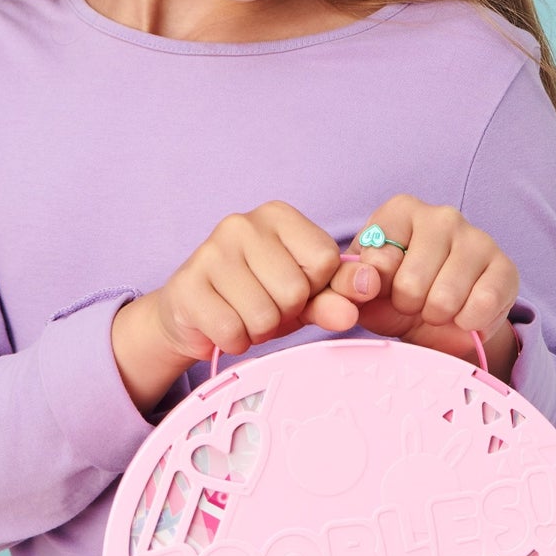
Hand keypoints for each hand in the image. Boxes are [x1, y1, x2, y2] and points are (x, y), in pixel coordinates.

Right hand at [149, 200, 380, 363]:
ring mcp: (210, 251)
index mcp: (278, 216)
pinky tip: (223, 326)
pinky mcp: (187, 285)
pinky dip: (234, 340)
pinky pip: (232, 330)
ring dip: (259, 330)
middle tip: (264, 306)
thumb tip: (368, 288)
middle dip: (285, 312)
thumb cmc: (256, 297)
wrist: (194, 316)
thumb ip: (338, 293)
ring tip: (243, 316)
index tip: (293, 288)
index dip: (315, 287)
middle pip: (296, 289)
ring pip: (264, 314)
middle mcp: (242, 223)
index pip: (326, 259)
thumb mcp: (305, 296)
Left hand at [331, 195, 520, 370]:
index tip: (383, 288)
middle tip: (413, 303)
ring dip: (436, 317)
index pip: (378, 260)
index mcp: (401, 211)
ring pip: (446, 298)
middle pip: (411, 283)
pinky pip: (483, 305)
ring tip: (437, 309)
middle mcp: (441, 216)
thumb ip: (347, 283)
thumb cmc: (395, 295)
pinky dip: (468, 323)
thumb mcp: (363, 290)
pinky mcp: (506, 267)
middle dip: (408, 306)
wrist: (442, 319)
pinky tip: (463, 316)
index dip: (377, 288)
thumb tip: (365, 281)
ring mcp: (477, 238)